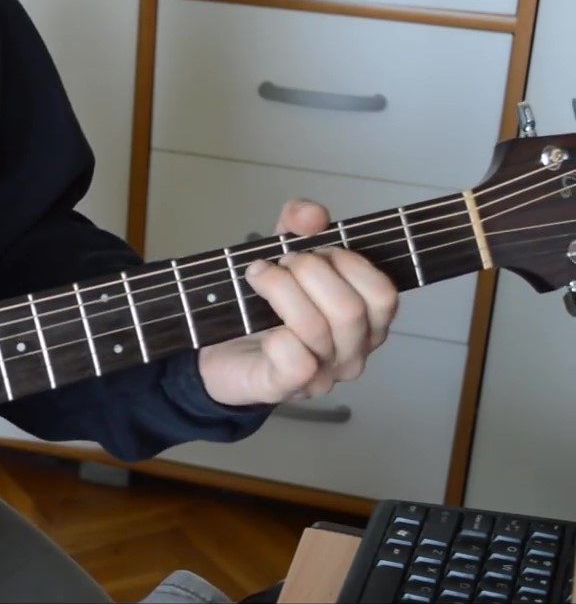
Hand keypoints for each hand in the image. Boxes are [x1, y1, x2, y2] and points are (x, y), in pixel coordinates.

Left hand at [198, 199, 399, 407]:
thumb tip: (313, 215)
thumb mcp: (282, 254)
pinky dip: (276, 337)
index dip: (348, 262)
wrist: (221, 352)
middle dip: (307, 271)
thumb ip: (298, 226)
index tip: (312, 250)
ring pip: (317, 327)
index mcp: (366, 321)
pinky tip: (260, 326)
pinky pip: (296, 362)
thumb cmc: (263, 306)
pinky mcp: (285, 388)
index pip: (383, 293)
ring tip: (258, 277)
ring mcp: (323, 376)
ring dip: (280, 289)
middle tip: (279, 263)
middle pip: (349, 308)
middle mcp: (353, 352)